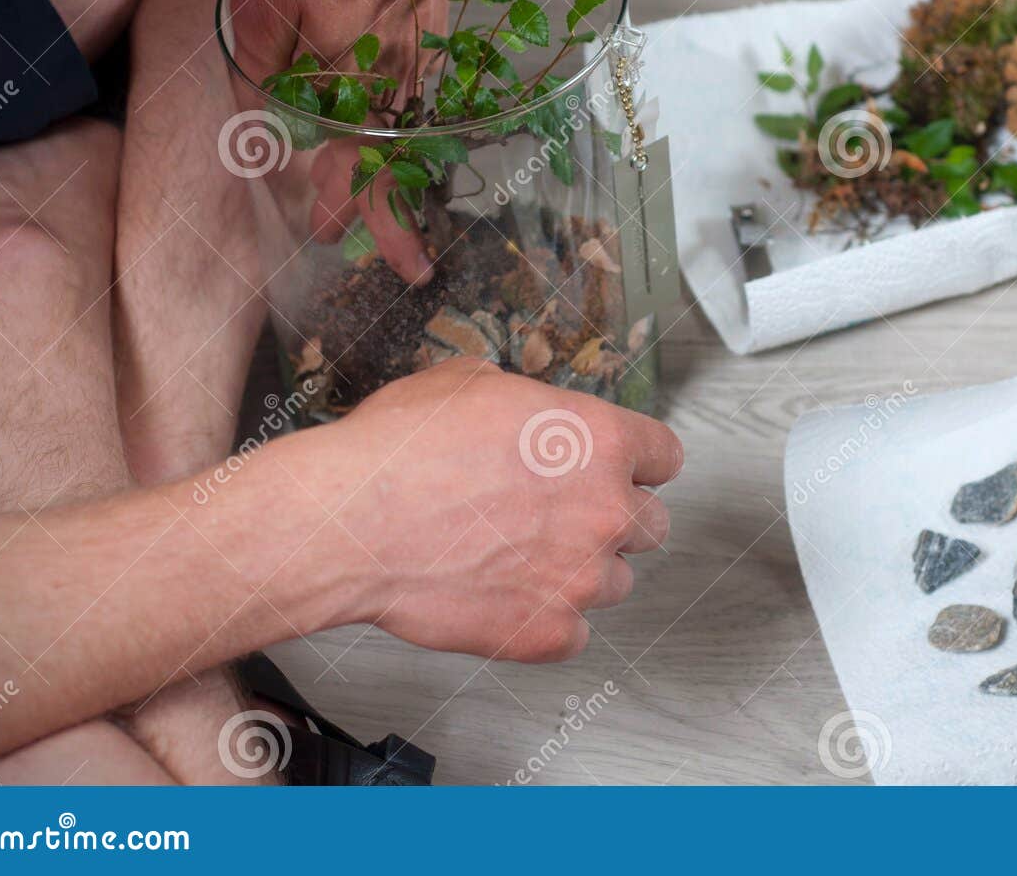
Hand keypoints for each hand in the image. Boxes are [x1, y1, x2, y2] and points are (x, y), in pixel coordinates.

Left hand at [229, 0, 445, 282]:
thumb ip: (261, 64)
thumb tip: (261, 111)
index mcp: (347, 80)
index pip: (343, 164)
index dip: (335, 204)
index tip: (325, 237)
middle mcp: (391, 75)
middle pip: (394, 161)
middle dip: (396, 219)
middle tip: (415, 267)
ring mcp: (420, 44)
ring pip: (413, 124)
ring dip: (411, 170)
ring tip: (414, 202)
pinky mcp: (434, 10)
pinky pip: (427, 77)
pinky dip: (422, 109)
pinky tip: (420, 113)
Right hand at [296, 358, 681, 662]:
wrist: (350, 521)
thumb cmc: (399, 449)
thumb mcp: (470, 383)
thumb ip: (528, 402)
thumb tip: (528, 412)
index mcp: (600, 438)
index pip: (666, 457)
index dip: (638, 464)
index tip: (617, 473)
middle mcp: (607, 509)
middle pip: (651, 524)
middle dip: (612, 520)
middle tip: (560, 518)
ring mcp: (582, 578)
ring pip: (615, 582)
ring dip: (580, 571)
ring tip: (518, 558)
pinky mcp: (550, 634)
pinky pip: (575, 632)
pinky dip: (546, 620)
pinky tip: (504, 596)